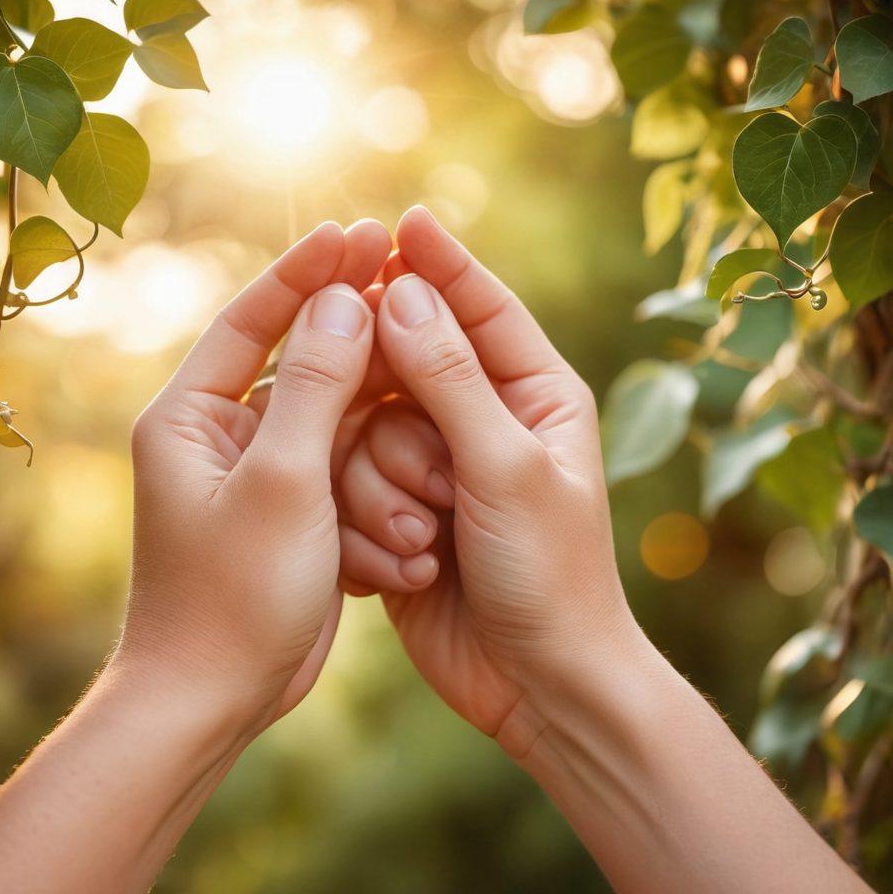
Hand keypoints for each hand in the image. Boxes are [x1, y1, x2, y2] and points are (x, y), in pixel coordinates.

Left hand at [119, 219, 390, 736]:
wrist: (215, 699)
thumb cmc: (233, 596)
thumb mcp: (283, 482)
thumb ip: (316, 388)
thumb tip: (343, 299)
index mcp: (190, 417)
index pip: (251, 320)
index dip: (305, 273)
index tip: (358, 233)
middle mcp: (219, 435)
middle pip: (296, 358)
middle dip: (351, 323)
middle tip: (405, 270)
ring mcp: (258, 472)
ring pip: (329, 413)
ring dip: (374, 399)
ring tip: (423, 347)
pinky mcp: (290, 509)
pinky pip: (341, 462)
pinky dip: (376, 456)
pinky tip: (416, 422)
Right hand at [336, 207, 635, 739]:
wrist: (537, 683)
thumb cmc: (548, 574)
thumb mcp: (505, 467)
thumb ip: (450, 378)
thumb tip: (401, 291)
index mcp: (536, 395)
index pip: (484, 308)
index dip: (444, 263)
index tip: (402, 219)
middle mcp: (485, 420)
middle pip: (410, 361)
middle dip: (394, 392)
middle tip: (358, 378)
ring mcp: (439, 465)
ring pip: (370, 423)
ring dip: (384, 480)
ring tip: (424, 532)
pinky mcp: (399, 509)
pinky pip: (354, 477)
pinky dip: (367, 514)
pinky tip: (403, 559)